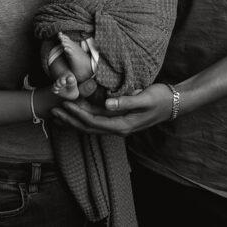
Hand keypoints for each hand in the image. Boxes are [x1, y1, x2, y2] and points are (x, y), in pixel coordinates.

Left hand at [50, 83, 174, 136]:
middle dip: (70, 120)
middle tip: (53, 111)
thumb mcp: (145, 98)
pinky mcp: (120, 120)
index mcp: (122, 124)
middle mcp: (118, 128)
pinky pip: (98, 121)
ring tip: (59, 114)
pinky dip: (84, 117)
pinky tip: (78, 112)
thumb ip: (126, 101)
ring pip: (91, 126)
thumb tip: (107, 104)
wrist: (174, 103)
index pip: (93, 121)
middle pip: (88, 127)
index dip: (77, 114)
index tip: (64, 104)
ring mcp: (119, 126)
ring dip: (74, 120)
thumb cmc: (160, 98)